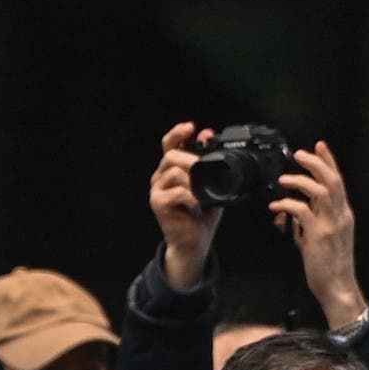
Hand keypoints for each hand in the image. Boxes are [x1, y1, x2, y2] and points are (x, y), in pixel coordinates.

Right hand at [150, 122, 221, 291]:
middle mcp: (162, 177)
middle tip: (203, 165)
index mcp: (173, 169)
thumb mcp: (210, 185)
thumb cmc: (202, 214)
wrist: (194, 242)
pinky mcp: (158, 204)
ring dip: (192, 179)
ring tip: (203, 192)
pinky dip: (190, 197)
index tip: (191, 127)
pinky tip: (198, 205)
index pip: (170, 144)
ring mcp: (158, 190)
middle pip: (171, 155)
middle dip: (190, 157)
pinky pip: (176, 192)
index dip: (178, 133)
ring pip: (173, 172)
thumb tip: (207, 135)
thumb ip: (209, 162)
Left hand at [273, 140, 366, 328]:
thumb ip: (308, 223)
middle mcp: (341, 216)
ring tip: (284, 179)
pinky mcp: (319, 235)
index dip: (329, 161)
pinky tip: (276, 205)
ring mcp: (331, 224)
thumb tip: (291, 213)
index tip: (319, 145)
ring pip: (320, 190)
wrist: (337, 288)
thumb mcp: (318, 239)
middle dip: (316, 162)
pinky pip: (303, 211)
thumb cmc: (328, 266)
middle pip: (332, 179)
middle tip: (299, 153)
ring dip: (300, 180)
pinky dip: (288, 204)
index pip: (338, 182)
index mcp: (343, 215)